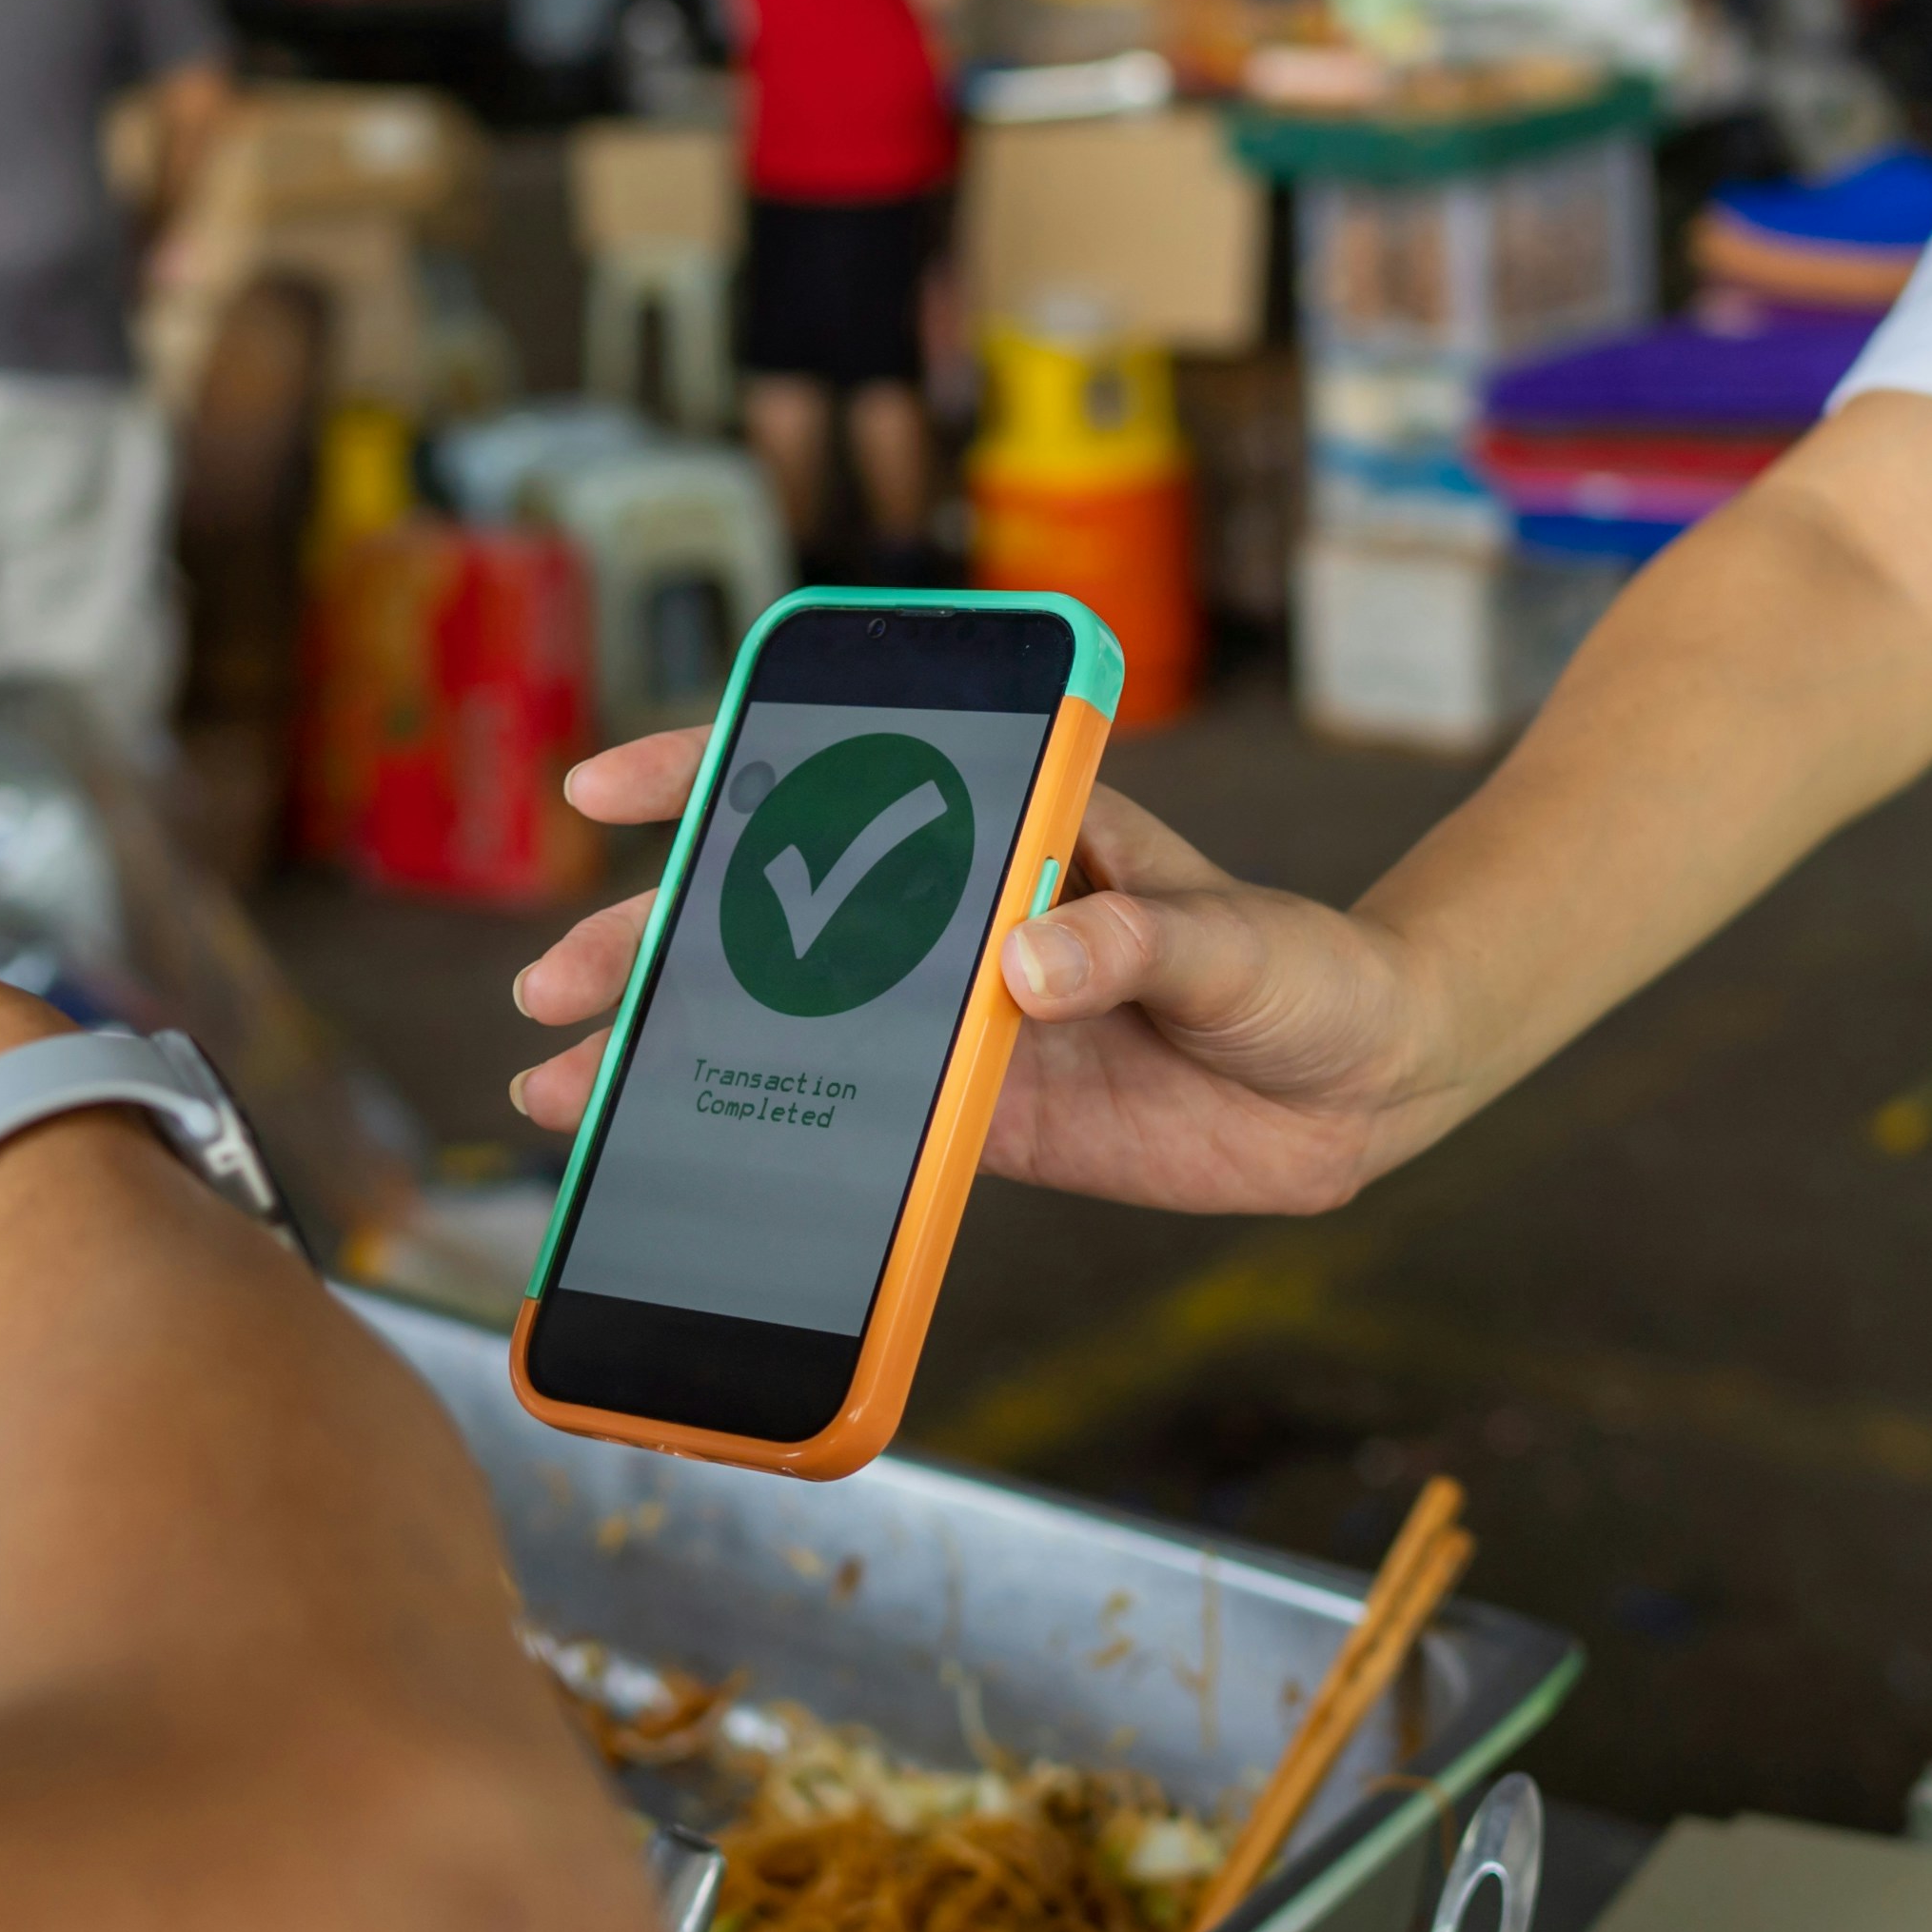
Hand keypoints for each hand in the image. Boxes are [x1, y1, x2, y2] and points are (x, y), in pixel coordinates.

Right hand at [503, 732, 1445, 1215]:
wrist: (1375, 1081)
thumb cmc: (1313, 972)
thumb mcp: (1239, 943)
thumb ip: (1140, 943)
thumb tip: (1028, 969)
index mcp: (1014, 833)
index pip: (845, 776)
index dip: (719, 773)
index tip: (612, 788)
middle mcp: (966, 920)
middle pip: (780, 914)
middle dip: (655, 939)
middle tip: (556, 980)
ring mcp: (964, 1021)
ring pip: (796, 1025)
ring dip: (682, 1047)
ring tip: (566, 1083)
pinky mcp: (985, 1119)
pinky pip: (859, 1132)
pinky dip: (770, 1142)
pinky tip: (680, 1158)